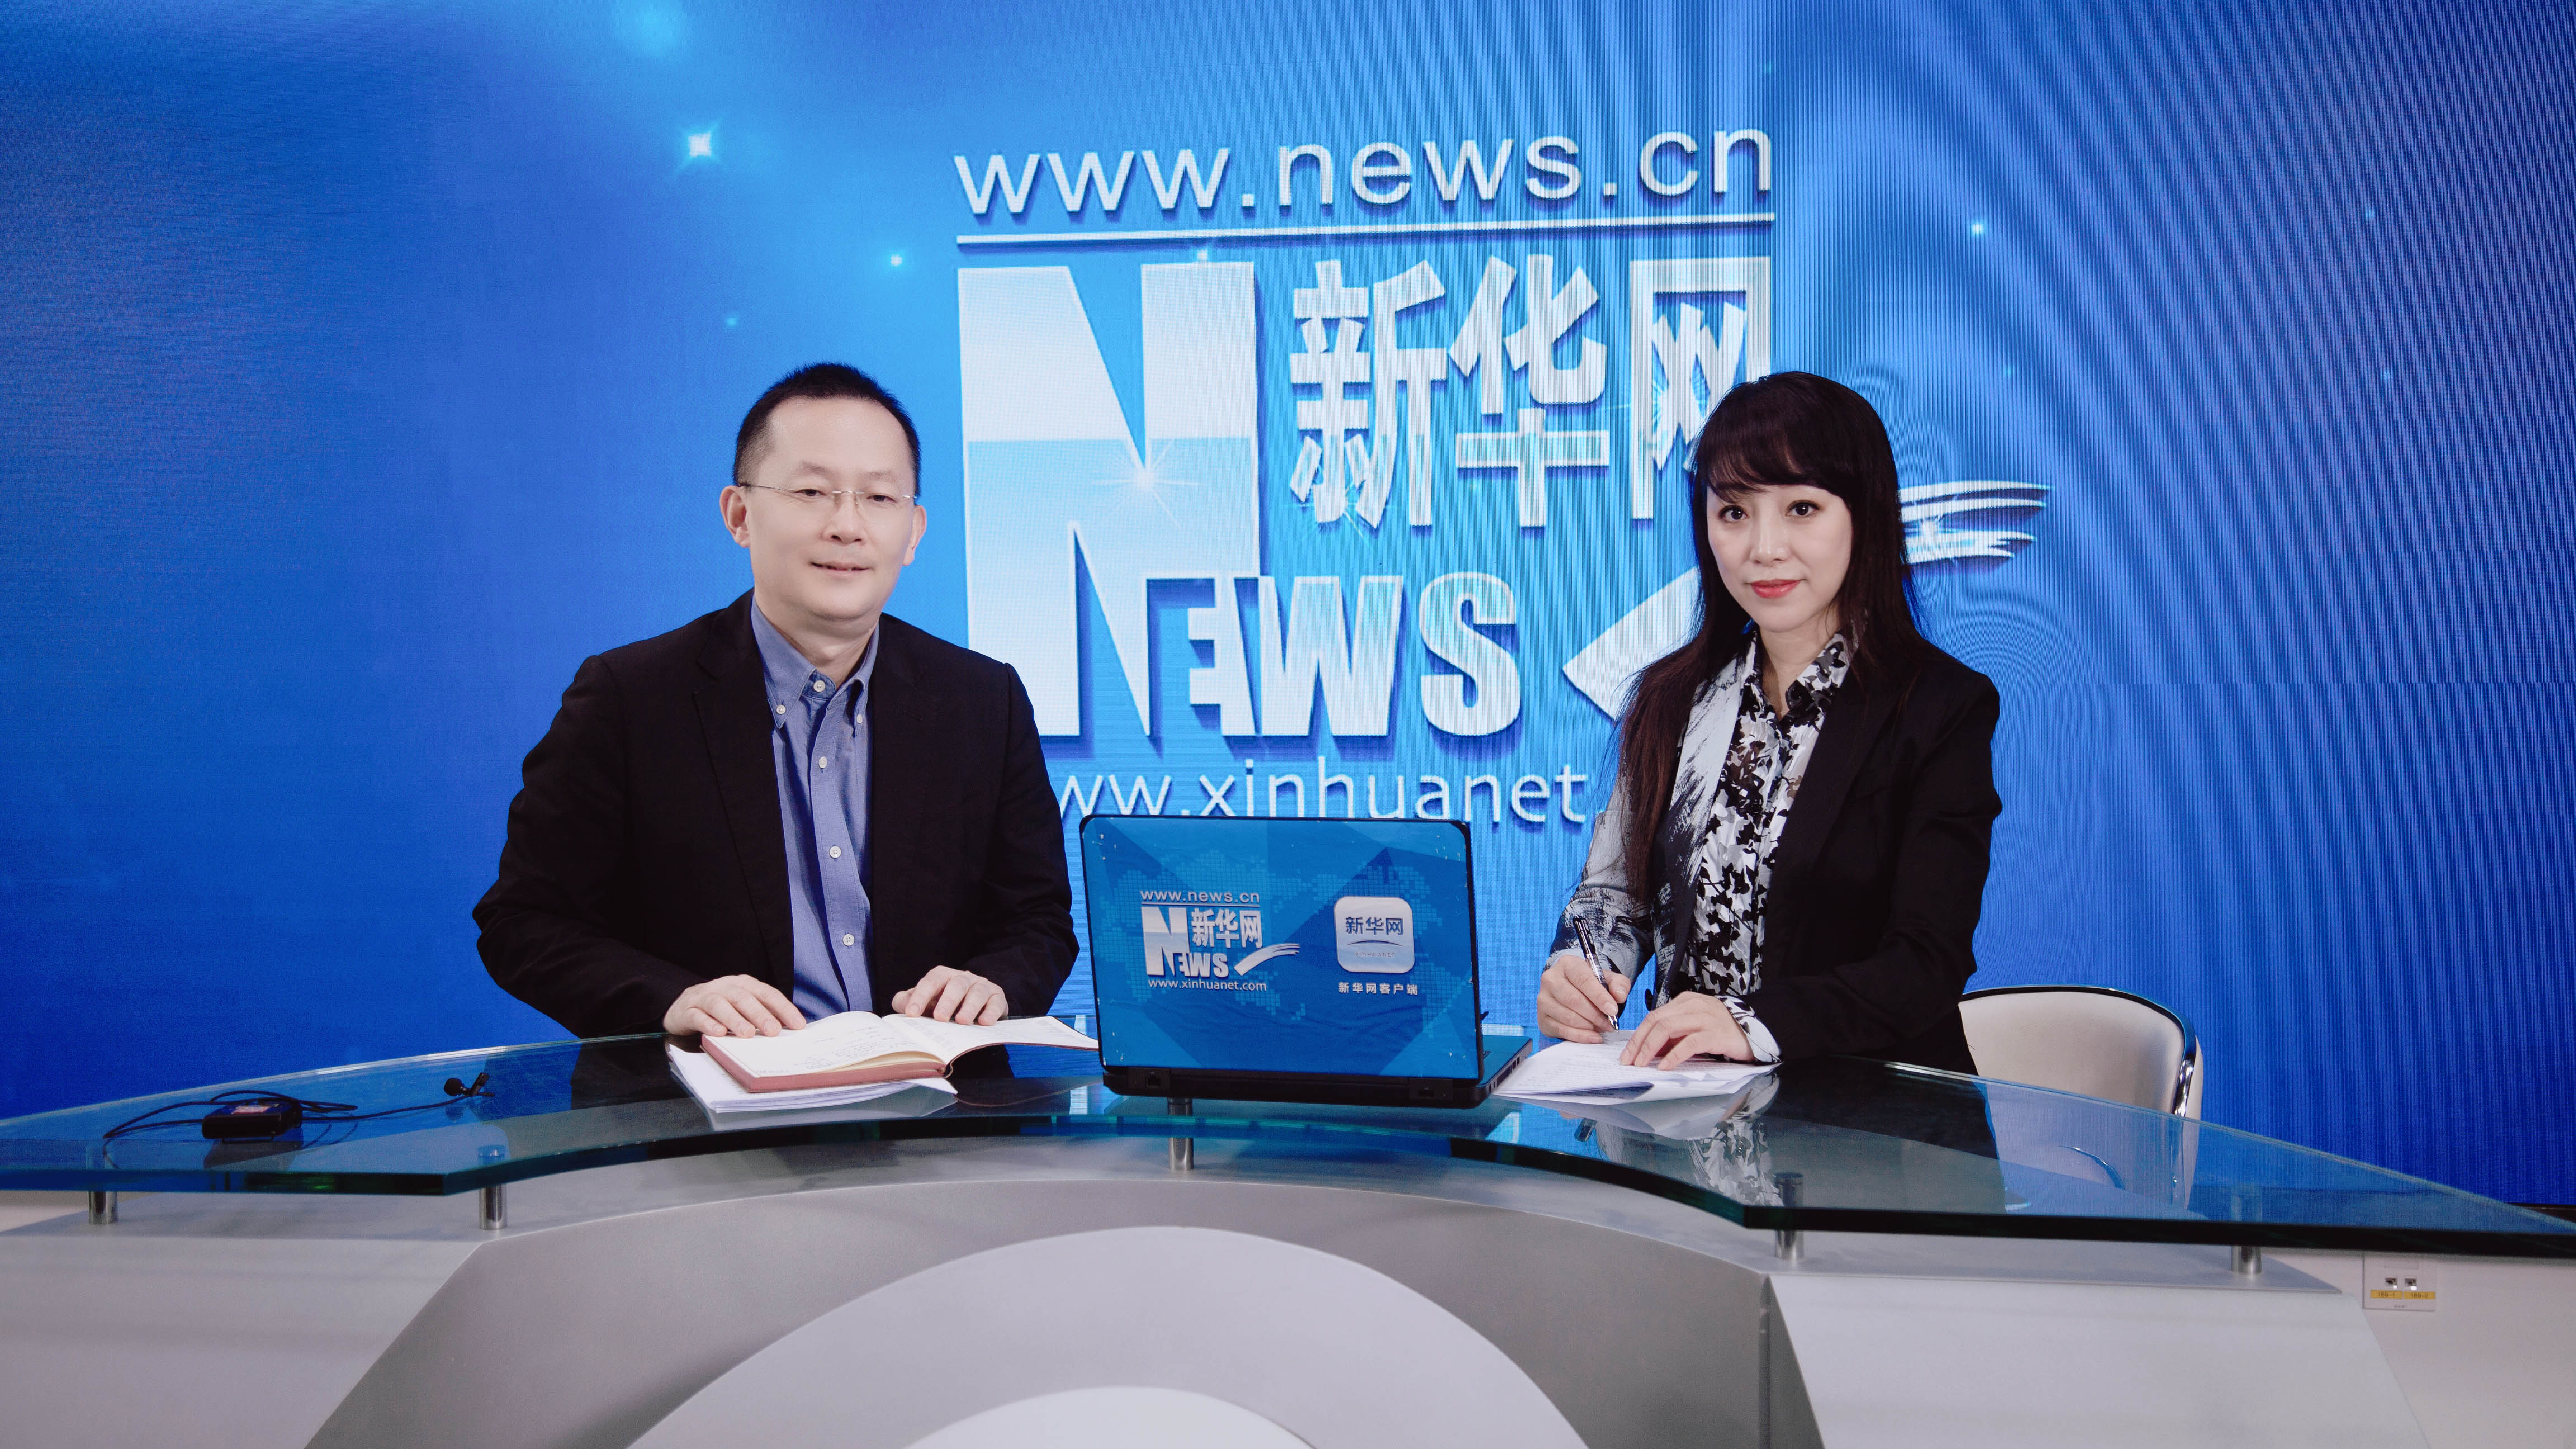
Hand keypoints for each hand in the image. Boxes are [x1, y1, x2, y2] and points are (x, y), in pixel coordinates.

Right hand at [664, 975, 805, 1037]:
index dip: (783, 1008)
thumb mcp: (743, 1007)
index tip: (798, 1025)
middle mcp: (725, 987)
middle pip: (744, 997)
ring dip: (734, 1019)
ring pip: (719, 1004)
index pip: (767, 994)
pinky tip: (718, 1034)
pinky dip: (708, 1024)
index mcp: (744, 984)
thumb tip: (788, 1031)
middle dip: (760, 1014)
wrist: (683, 1006)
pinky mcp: (687, 1010)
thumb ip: (763, 1014)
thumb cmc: (721, 1009)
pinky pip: (697, 1016)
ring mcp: (704, 997)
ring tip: (747, 1034)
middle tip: (773, 1031)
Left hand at [890, 966, 1008, 1024]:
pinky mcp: (997, 998)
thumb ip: (907, 1001)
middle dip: (948, 1001)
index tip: (912, 1013)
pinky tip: (984, 1023)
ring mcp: (982, 986)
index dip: (921, 996)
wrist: (974, 1007)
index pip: (931, 981)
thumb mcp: (923, 1001)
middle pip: (956, 984)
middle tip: (939, 1018)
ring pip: (978, 992)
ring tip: (962, 1022)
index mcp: (943, 976)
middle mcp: (963, 978)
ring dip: (970, 1006)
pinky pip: (996, 1002)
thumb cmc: (942, 1004)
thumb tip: (902, 1005)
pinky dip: (991, 1012)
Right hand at [1535, 950, 1628, 1042]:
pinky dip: (1580, 1036)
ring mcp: (1543, 999)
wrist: (1574, 991)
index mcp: (1567, 964)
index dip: (1599, 996)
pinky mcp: (1542, 1017)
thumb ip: (1618, 984)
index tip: (1613, 1010)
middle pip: (1574, 1000)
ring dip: (1588, 1026)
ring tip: (1602, 1028)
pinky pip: (1562, 1030)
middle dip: (1595, 1015)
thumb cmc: (1591, 985)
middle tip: (1610, 1023)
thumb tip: (1619, 996)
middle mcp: (1550, 979)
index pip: (1583, 980)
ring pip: (1567, 1017)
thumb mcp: (1609, 979)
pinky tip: (1593, 1036)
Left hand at [1620, 991, 1751, 1068]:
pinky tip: (1665, 1066)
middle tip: (1630, 1061)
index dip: (1637, 1036)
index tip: (1627, 1054)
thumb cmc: (1722, 1032)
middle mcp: (1693, 1006)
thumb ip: (1673, 1036)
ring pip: (1668, 1028)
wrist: (1755, 1033)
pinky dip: (1674, 1055)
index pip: (1653, 1016)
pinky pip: (1689, 1043)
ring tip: (1642, 1064)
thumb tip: (1648, 1051)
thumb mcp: (1694, 1029)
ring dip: (1650, 1048)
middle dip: (1638, 1043)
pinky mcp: (1716, 1033)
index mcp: (1685, 1002)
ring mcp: (1705, 1017)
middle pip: (1656, 1021)